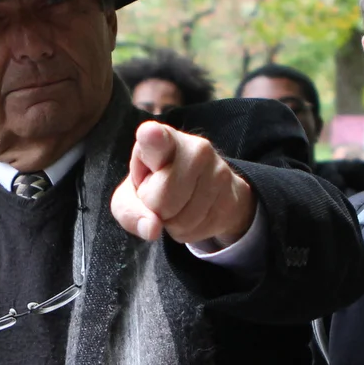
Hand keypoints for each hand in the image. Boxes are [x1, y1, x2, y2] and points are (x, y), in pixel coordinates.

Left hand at [110, 121, 255, 244]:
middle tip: (160, 196)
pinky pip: (201, 229)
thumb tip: (152, 229)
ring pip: (184, 219)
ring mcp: (218, 169)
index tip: (150, 133)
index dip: (152, 138)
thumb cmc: (156, 186)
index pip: (156, 139)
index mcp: (161, 140)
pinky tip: (193, 213)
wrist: (203, 189)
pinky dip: (191, 231)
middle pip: (163, 199)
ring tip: (177, 204)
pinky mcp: (233, 193)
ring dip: (175, 224)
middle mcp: (195, 148)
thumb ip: (130, 212)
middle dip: (157, 209)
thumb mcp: (131, 196)